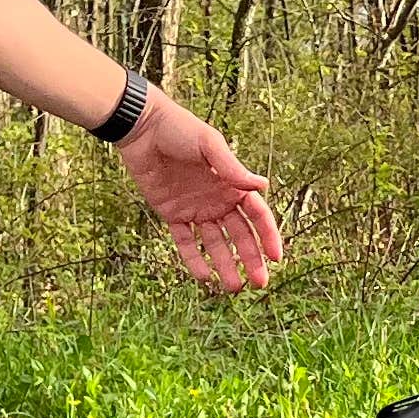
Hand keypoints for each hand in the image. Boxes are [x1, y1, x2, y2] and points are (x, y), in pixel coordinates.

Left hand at [117, 89, 282, 291]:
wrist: (142, 129)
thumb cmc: (180, 129)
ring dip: (225, 265)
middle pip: (240, 235)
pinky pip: (186, 242)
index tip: (276, 257)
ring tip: (234, 288)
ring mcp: (196, 209)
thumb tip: (264, 186)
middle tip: (259, 283)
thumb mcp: (209, 145)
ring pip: (215, 244)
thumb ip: (233, 168)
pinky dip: (194, 260)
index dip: (268, 236)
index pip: (257, 215)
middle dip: (251, 259)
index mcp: (232, 184)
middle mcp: (218, 200)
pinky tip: (204, 277)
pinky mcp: (172, 214)